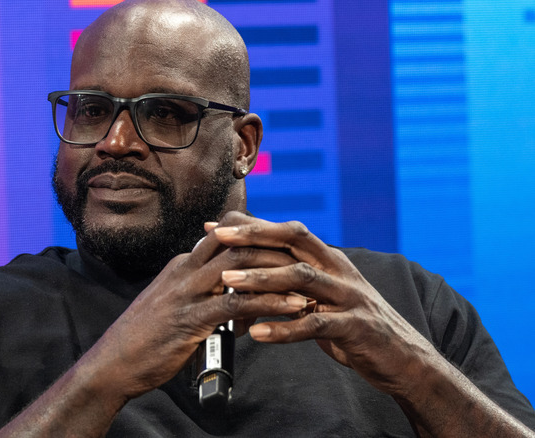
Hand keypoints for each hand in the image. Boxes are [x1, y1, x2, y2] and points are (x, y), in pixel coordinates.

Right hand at [89, 214, 309, 399]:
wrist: (113, 363)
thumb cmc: (144, 338)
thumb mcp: (173, 304)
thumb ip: (200, 292)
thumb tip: (231, 294)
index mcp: (182, 264)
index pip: (225, 233)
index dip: (258, 233)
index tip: (283, 245)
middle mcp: (185, 270)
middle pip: (237, 242)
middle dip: (275, 246)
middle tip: (305, 258)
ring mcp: (187, 293)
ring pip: (241, 267)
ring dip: (279, 273)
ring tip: (308, 283)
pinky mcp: (191, 319)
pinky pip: (238, 304)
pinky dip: (270, 304)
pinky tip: (292, 309)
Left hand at [212, 212, 436, 395]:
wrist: (403, 358)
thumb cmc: (353, 326)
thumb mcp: (321, 297)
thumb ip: (291, 282)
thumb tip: (247, 272)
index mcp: (329, 260)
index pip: (288, 232)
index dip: (253, 226)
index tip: (217, 225)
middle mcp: (339, 270)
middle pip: (294, 242)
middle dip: (255, 237)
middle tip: (219, 237)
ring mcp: (349, 297)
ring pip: (301, 279)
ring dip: (262, 278)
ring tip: (229, 282)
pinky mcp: (355, 327)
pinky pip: (315, 325)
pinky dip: (284, 329)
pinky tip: (256, 333)